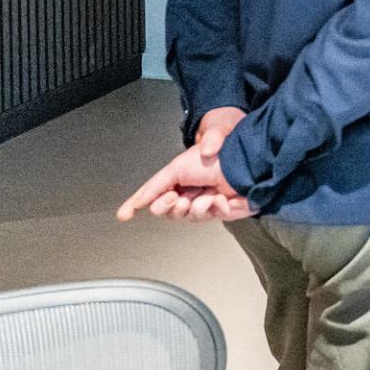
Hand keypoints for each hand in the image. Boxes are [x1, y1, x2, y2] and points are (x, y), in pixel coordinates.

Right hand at [118, 107, 252, 222]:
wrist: (246, 156)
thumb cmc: (215, 153)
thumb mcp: (179, 165)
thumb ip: (158, 183)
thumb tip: (142, 200)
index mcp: (177, 180)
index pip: (153, 195)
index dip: (137, 204)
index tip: (123, 214)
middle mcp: (189, 191)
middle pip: (167, 212)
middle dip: (169, 207)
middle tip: (177, 197)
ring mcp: (205, 200)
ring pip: (187, 217)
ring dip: (195, 208)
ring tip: (206, 196)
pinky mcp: (223, 208)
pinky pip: (211, 216)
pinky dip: (215, 208)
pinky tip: (221, 198)